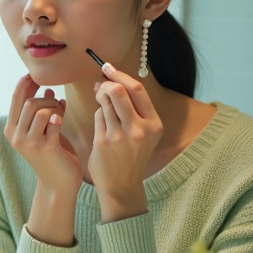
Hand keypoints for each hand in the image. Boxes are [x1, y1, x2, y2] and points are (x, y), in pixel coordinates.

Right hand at [4, 74, 81, 195]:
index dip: (26, 83)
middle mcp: (16, 136)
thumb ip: (41, 112)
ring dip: (55, 107)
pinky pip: (53, 122)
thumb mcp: (41, 131)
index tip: (36, 76)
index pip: (16, 98)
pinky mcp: (45, 148)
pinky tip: (61, 116)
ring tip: (61, 112)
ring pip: (41, 110)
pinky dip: (59, 115)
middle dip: (47, 99)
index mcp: (11, 129)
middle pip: (29, 102)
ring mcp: (29, 143)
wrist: (58, 183)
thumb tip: (47, 89)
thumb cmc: (52, 154)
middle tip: (57, 103)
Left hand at [89, 64, 162, 221]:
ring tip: (102, 105)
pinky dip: (97, 114)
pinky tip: (101, 122)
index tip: (108, 68)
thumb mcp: (143, 131)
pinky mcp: (104, 142)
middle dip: (106, 84)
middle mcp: (140, 129)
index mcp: (154, 124)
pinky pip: (97, 116)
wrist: (122, 184)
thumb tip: (111, 80)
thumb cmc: (131, 154)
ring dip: (100, 99)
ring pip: (105, 102)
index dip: (120, 75)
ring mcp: (121, 136)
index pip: (137, 89)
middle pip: (118, 91)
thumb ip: (133, 107)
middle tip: (101, 86)